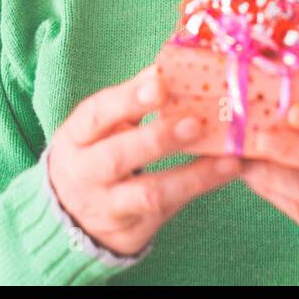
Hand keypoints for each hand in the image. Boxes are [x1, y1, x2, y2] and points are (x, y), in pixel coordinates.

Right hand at [47, 46, 240, 255]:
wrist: (70, 216)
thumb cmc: (96, 153)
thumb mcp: (102, 127)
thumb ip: (132, 100)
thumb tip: (172, 66)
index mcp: (76, 138)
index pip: (97, 114)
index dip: (128, 99)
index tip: (160, 82)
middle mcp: (84, 174)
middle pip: (117, 157)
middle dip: (158, 139)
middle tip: (196, 121)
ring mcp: (107, 207)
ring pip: (148, 193)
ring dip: (191, 174)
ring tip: (228, 157)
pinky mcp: (130, 232)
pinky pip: (169, 210)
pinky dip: (199, 189)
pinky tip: (227, 172)